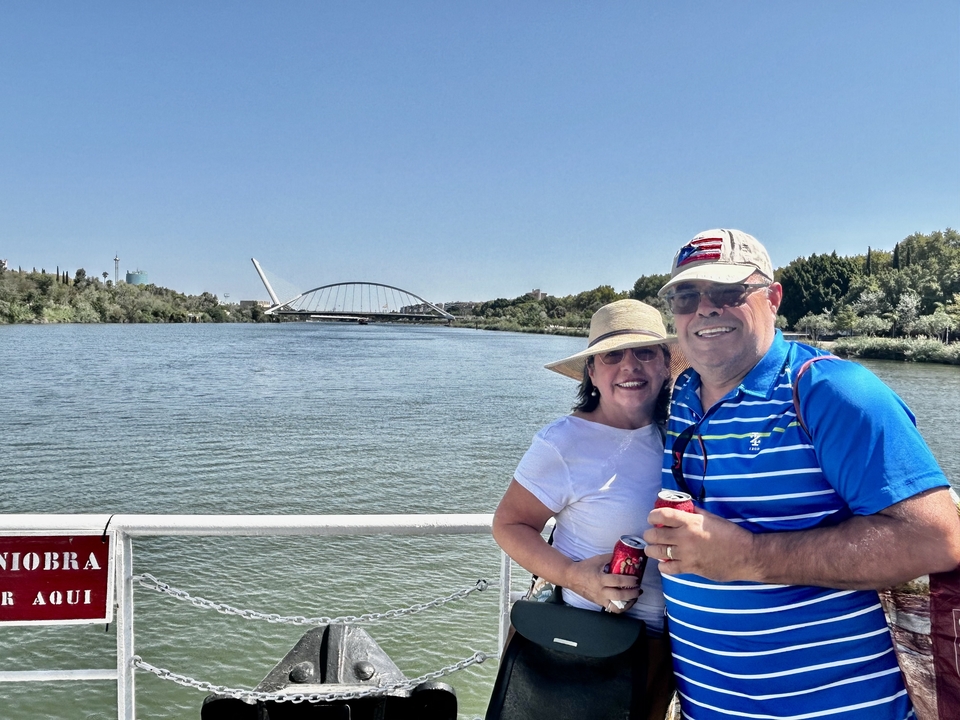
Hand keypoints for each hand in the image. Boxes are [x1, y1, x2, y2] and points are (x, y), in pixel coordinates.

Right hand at [564, 553, 640, 612]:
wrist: (571, 577)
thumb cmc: (584, 567)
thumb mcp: (598, 559)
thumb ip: (611, 557)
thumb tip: (624, 555)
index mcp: (600, 579)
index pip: (617, 581)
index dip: (629, 580)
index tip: (636, 578)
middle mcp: (600, 591)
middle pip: (619, 595)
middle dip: (632, 593)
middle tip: (638, 588)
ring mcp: (600, 599)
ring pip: (617, 606)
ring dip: (629, 603)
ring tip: (635, 597)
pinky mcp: (599, 603)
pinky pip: (612, 609)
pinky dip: (621, 607)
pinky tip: (627, 602)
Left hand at [643, 506, 757, 581]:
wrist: (746, 555)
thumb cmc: (731, 534)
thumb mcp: (711, 517)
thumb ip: (694, 512)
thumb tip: (682, 507)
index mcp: (690, 521)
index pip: (661, 515)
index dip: (652, 516)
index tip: (652, 518)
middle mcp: (684, 537)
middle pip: (654, 535)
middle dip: (649, 534)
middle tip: (652, 534)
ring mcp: (686, 554)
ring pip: (656, 552)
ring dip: (652, 549)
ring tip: (655, 548)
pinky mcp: (690, 568)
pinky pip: (667, 569)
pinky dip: (663, 566)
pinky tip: (666, 562)